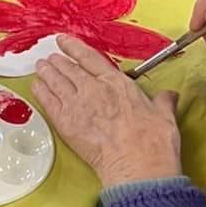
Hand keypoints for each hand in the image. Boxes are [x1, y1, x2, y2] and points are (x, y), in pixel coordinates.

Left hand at [32, 36, 181, 187]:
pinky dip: (40, 91)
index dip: (74, 47)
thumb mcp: (164, 116)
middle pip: (69, 68)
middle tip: (50, 58)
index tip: (64, 41)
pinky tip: (36, 87)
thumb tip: (169, 95)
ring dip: (46, 72)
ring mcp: (76, 105)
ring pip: (55, 81)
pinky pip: (47, 101)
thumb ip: (162, 102)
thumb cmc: (152, 143)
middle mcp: (93, 89)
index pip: (89, 58)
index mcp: (116, 84)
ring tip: (40, 67)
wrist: (137, 166)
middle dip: (58, 61)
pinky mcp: (65, 123)